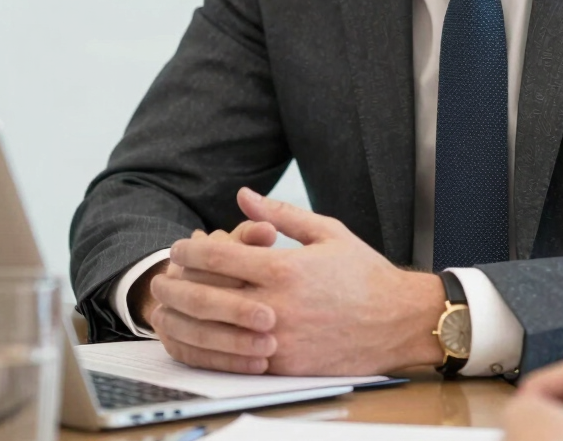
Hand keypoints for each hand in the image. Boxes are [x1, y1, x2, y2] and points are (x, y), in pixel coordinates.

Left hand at [157, 187, 446, 374]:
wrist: (397, 321)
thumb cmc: (365, 273)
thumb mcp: (327, 231)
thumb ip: (280, 214)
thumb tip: (244, 196)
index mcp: (284, 268)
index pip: (220, 257)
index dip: (192, 251)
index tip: (180, 246)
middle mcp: (276, 305)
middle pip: (208, 294)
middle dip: (179, 283)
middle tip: (164, 276)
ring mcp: (278, 339)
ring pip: (215, 330)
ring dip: (187, 317)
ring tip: (172, 307)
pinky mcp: (284, 365)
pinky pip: (235, 358)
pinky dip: (211, 347)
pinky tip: (199, 337)